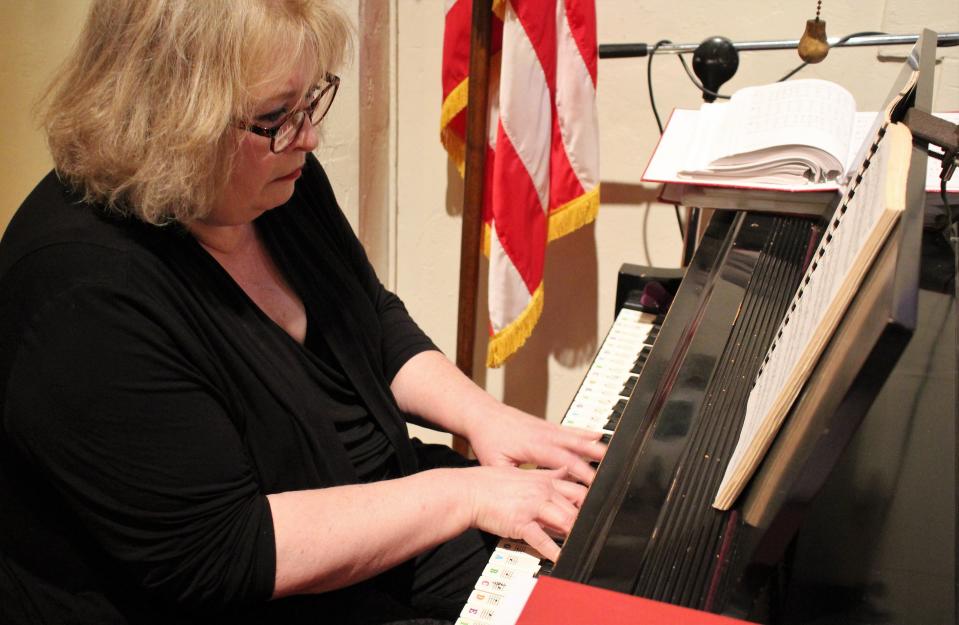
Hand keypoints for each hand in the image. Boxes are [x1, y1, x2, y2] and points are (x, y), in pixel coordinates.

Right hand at [463, 465, 586, 561]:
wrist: (468, 492)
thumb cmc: (490, 484)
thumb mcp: (521, 473)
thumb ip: (546, 474)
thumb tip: (564, 471)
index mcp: (544, 480)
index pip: (577, 490)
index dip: (590, 503)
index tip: (599, 513)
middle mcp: (542, 492)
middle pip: (575, 507)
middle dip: (586, 522)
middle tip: (596, 533)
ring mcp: (533, 506)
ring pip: (565, 521)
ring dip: (575, 535)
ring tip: (584, 546)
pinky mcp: (521, 522)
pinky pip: (542, 539)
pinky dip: (553, 551)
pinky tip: (560, 559)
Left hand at [464, 404, 605, 485]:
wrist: (483, 415)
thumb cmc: (488, 439)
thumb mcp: (495, 464)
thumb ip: (515, 479)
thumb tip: (530, 496)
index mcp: (535, 446)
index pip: (564, 461)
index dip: (581, 472)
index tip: (593, 484)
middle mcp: (545, 435)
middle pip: (576, 448)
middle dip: (595, 460)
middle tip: (613, 473)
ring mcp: (548, 429)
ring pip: (577, 437)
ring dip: (595, 446)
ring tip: (614, 456)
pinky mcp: (547, 426)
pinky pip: (571, 430)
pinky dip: (586, 433)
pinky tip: (598, 435)